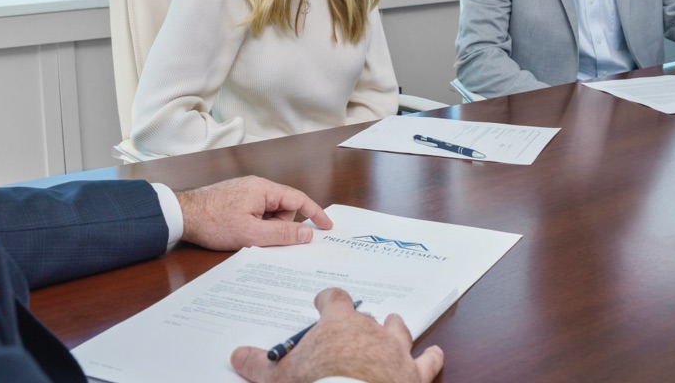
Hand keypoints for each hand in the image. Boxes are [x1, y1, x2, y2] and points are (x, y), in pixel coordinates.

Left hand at [176, 176, 330, 249]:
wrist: (181, 215)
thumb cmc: (213, 222)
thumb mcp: (251, 234)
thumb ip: (282, 235)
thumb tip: (307, 233)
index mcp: (264, 189)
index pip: (298, 199)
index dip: (315, 213)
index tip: (327, 226)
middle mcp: (257, 186)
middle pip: (283, 208)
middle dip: (279, 227)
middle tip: (262, 239)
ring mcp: (245, 192)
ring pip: (269, 213)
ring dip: (265, 228)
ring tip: (245, 236)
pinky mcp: (236, 200)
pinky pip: (256, 213)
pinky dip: (255, 225)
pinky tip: (241, 233)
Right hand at [230, 287, 444, 382]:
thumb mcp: (279, 377)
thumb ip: (259, 364)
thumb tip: (238, 356)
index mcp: (338, 323)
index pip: (335, 299)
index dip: (328, 300)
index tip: (322, 304)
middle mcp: (370, 329)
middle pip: (366, 315)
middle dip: (360, 321)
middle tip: (351, 330)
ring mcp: (394, 350)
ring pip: (398, 329)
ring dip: (395, 327)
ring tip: (392, 324)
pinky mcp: (413, 374)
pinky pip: (428, 361)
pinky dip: (432, 357)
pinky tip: (436, 354)